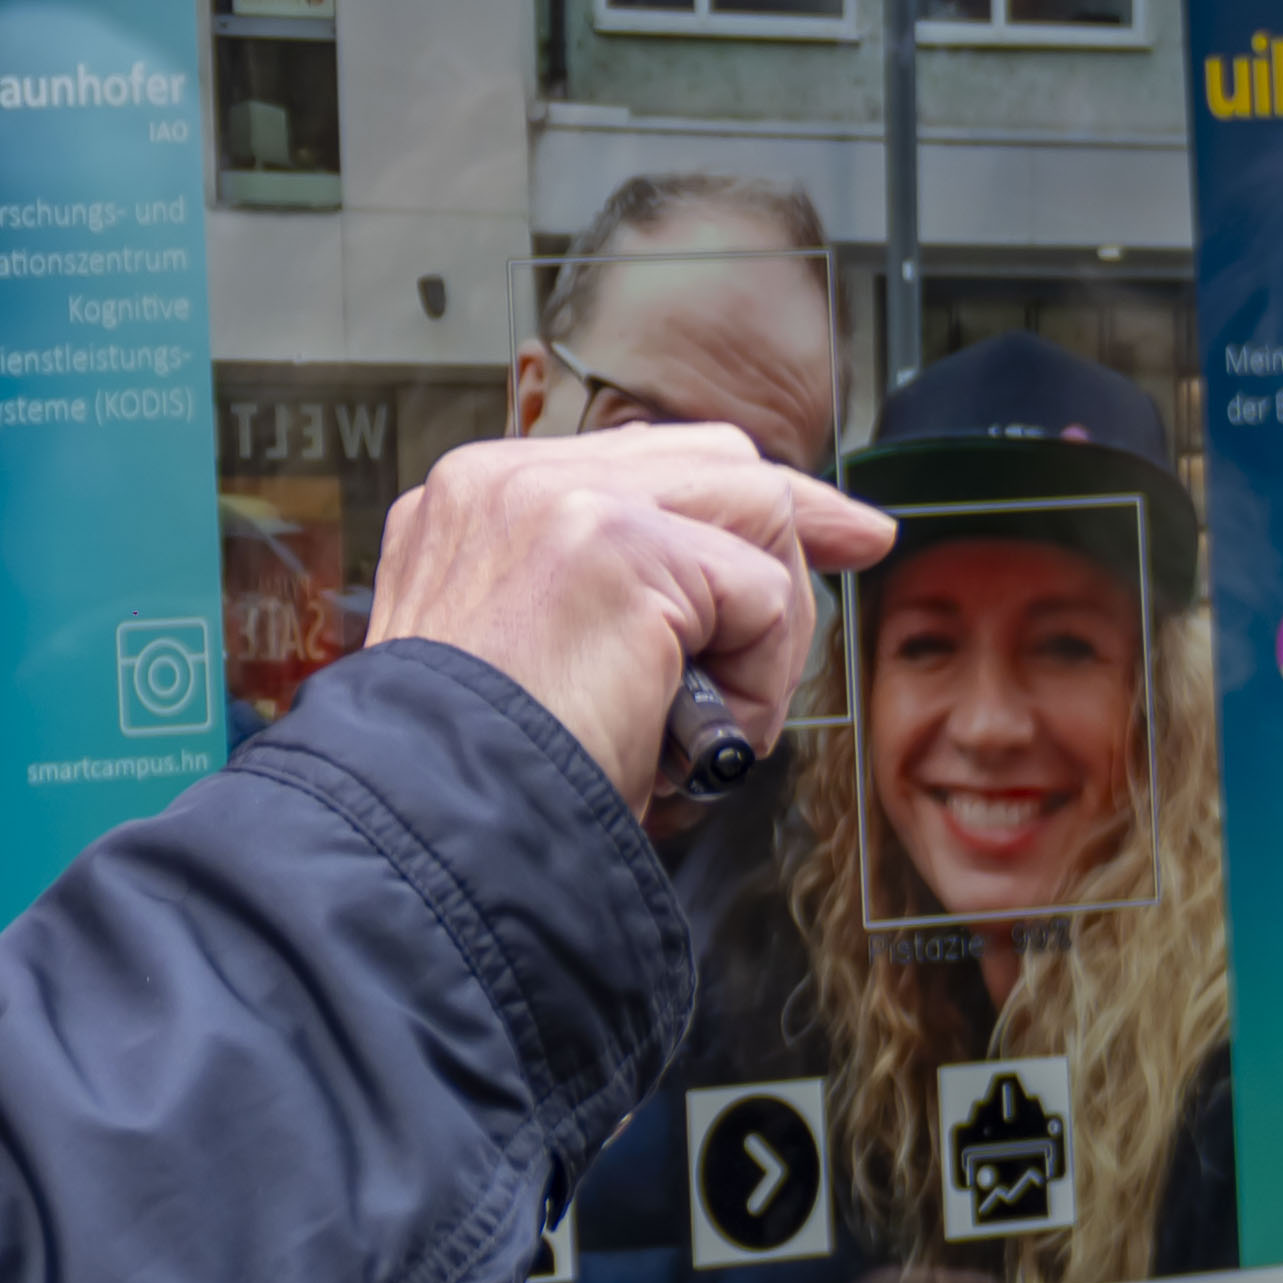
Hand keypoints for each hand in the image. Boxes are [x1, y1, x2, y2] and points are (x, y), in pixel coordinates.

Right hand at [365, 421, 888, 818]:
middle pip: (710, 456)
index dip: (735, 497)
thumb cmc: (466, 781)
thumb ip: (584, 600)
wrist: (419, 826)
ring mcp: (561, 502)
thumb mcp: (516, 664)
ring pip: (753, 512)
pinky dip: (761, 681)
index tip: (816, 523)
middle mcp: (508, 481)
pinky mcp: (619, 549)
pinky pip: (761, 596)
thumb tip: (702, 596)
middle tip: (863, 543)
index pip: (638, 460)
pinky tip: (704, 737)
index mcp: (474, 504)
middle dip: (800, 509)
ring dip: (769, 629)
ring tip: (722, 719)